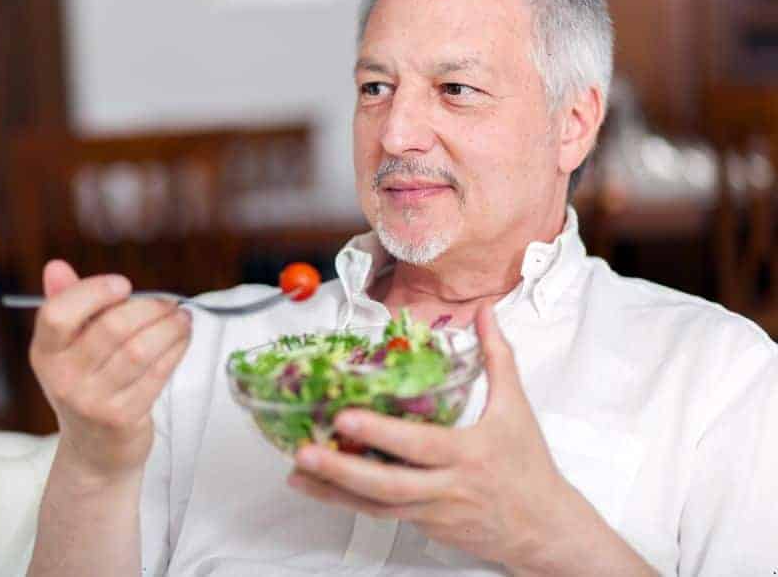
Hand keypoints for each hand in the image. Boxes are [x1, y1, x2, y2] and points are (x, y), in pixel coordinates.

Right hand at [29, 260, 191, 482]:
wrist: (95, 451)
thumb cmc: (88, 384)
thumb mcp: (69, 347)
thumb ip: (67, 303)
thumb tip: (55, 266)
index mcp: (46, 353)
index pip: (57, 314)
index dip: (93, 292)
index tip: (124, 285)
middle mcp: (63, 378)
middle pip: (111, 328)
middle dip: (149, 308)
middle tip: (169, 302)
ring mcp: (92, 401)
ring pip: (140, 350)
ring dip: (169, 328)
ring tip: (182, 317)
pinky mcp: (122, 418)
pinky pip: (157, 374)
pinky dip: (176, 350)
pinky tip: (182, 339)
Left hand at [287, 305, 643, 573]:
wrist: (543, 529)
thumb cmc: (528, 466)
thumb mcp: (516, 408)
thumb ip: (497, 357)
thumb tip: (485, 312)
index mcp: (470, 454)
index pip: (420, 445)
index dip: (381, 434)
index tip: (346, 418)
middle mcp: (447, 487)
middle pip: (389, 485)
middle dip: (343, 471)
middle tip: (304, 451)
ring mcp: (433, 511)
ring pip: (377, 506)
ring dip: (334, 491)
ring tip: (297, 473)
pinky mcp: (424, 525)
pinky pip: (381, 515)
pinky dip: (348, 503)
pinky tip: (319, 489)